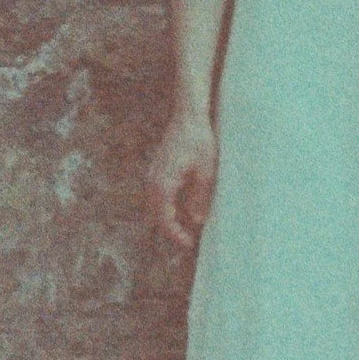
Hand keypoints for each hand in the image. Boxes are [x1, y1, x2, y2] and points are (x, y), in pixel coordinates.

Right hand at [147, 108, 217, 246]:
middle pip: (156, 215)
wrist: (187, 116)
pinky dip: (166, 206)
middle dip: (171, 229)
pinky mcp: (156, 170)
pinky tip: (181, 208)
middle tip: (188, 240)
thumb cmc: (198, 141)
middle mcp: (152, 182)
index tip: (188, 243)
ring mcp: (152, 175)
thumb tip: (196, 220)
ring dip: (168, 218)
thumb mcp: (206, 172)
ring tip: (186, 227)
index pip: (164, 219)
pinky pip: (157, 195)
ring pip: (155, 206)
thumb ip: (200, 198)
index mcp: (163, 185)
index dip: (175, 234)